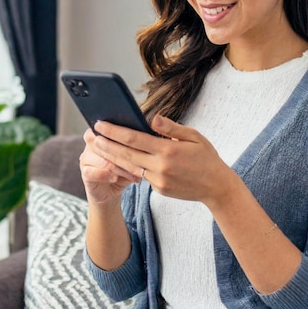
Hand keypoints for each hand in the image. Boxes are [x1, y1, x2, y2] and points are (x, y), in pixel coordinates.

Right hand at [80, 128, 139, 204]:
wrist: (110, 189)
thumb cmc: (123, 167)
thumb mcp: (132, 154)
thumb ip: (136, 144)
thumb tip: (150, 134)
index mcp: (103, 131)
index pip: (111, 128)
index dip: (126, 137)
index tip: (142, 144)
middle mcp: (92, 141)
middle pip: (106, 143)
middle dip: (126, 154)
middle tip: (142, 162)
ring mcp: (86, 156)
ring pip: (102, 158)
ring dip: (119, 167)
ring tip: (134, 174)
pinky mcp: (85, 172)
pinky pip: (93, 171)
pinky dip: (105, 175)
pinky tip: (115, 178)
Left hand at [92, 115, 232, 204]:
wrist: (217, 188)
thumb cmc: (206, 157)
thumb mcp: (194, 137)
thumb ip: (171, 128)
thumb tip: (151, 118)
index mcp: (168, 151)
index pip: (134, 138)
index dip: (114, 131)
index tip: (100, 124)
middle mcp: (160, 167)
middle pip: (125, 154)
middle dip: (106, 144)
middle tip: (90, 135)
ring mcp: (158, 181)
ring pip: (129, 166)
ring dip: (111, 156)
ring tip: (97, 146)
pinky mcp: (159, 190)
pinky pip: (139, 175)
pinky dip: (126, 167)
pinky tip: (116, 159)